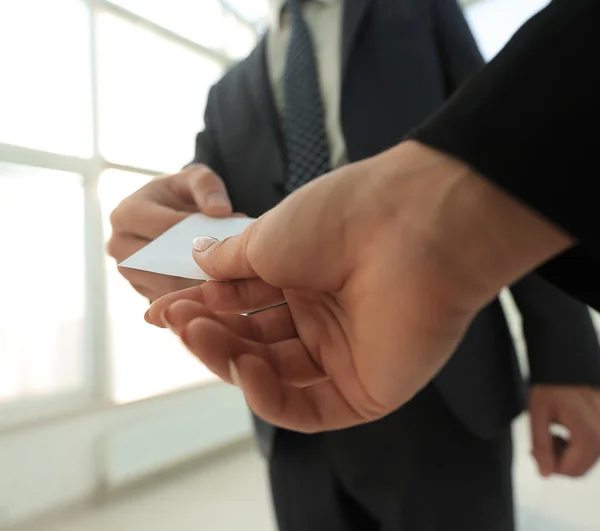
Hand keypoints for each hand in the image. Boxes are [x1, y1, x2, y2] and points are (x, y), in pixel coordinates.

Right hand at [107, 164, 233, 301]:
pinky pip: (168, 301)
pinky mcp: (142, 291)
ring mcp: (128, 271)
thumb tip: (220, 210)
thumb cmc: (183, 194)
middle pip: (159, 264)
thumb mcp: (196, 179)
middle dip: (195, 265)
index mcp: (127, 212)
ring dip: (194, 286)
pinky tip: (219, 292)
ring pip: (163, 287)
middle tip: (230, 268)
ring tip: (227, 280)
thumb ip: (208, 187)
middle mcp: (119, 244)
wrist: (171, 212)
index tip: (227, 240)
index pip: (163, 229)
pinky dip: (192, 298)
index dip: (195, 236)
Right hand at [146, 141, 570, 432]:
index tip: (162, 310)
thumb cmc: (341, 218)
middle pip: (255, 341)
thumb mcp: (268, 237)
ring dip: (231, 360)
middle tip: (179, 320)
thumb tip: (196, 262)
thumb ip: (230, 262)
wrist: (412, 224)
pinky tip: (246, 370)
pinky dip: (270, 396)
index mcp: (305, 277)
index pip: (244, 305)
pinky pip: (309, 407)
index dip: (204, 308)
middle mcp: (325, 316)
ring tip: (197, 335)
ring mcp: (345, 353)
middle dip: (213, 332)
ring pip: (275, 374)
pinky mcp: (367, 389)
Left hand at [529, 384, 599, 476]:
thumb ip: (541, 446)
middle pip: (578, 470)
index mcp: (588, 435)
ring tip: (553, 432)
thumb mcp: (538, 414)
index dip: (547, 464)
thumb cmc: (550, 387)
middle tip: (543, 438)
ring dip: (565, 454)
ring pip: (584, 462)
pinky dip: (575, 447)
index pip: (568, 471)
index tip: (534, 448)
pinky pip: (590, 452)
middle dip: (556, 460)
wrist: (565, 367)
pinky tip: (564, 431)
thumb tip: (545, 475)